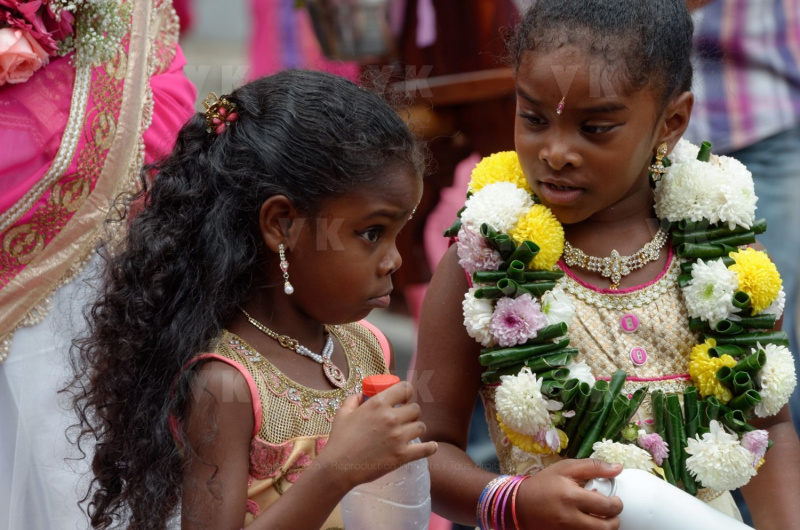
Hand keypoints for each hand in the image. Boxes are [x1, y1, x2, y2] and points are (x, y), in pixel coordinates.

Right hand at [318, 382, 437, 489]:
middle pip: (415, 409)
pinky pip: (426, 449)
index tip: (404, 398)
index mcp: (378, 404)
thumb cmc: (340, 439)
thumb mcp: (343, 413)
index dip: (406, 392)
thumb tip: (361, 394)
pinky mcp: (403, 455)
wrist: (339, 467)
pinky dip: (430, 447)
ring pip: (421, 426)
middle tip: (404, 418)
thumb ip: (354, 399)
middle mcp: (392, 418)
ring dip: (415, 428)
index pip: (405, 388)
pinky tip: (432, 446)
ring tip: (409, 433)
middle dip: (411, 412)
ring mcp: (399, 437)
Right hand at [515, 459, 622, 528]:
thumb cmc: (543, 484)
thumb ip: (593, 466)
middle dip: (614, 521)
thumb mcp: (565, 468)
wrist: (519, 504)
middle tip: (612, 513)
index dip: (617, 504)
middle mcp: (569, 518)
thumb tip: (618, 468)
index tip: (616, 500)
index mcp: (571, 497)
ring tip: (601, 519)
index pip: (606, 507)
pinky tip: (588, 523)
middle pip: (605, 528)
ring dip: (604, 528)